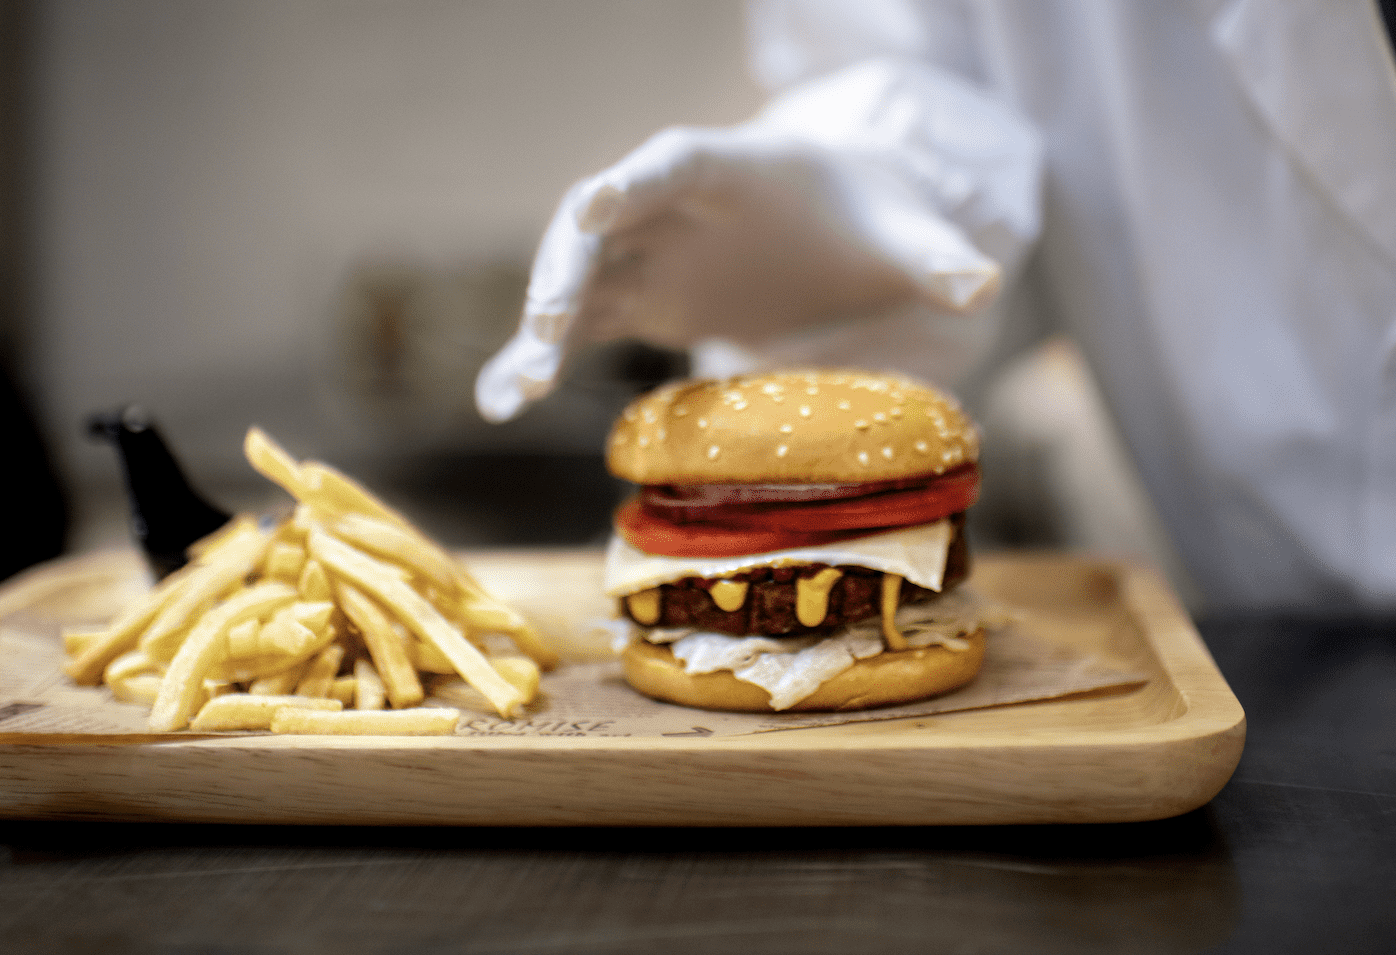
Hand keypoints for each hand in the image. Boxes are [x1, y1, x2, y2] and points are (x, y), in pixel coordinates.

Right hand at [477, 60, 1037, 422]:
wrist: (838, 228)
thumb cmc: (868, 219)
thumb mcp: (906, 234)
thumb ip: (936, 256)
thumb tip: (985, 280)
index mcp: (733, 169)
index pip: (671, 164)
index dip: (631, 184)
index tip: (592, 207)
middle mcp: (672, 207)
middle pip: (599, 221)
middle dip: (567, 265)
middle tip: (546, 324)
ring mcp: (649, 254)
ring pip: (573, 277)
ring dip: (538, 326)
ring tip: (513, 390)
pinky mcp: (640, 299)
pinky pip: (576, 325)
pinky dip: (535, 358)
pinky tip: (500, 402)